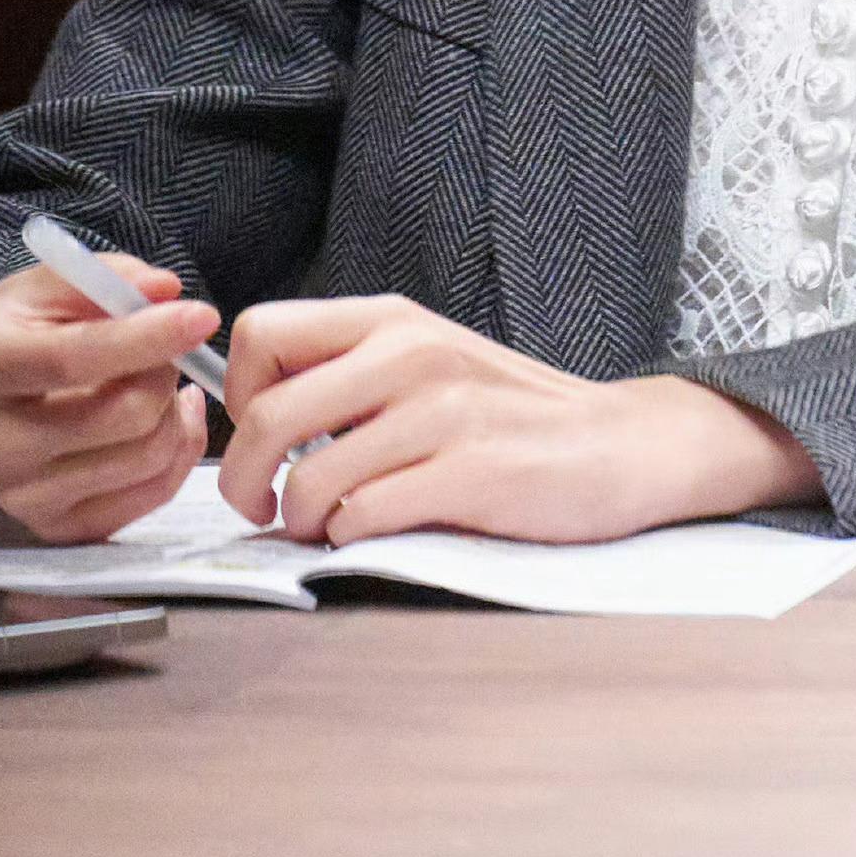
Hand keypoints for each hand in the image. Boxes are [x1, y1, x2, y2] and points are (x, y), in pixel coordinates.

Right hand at [0, 253, 220, 542]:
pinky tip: (166, 419)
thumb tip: (166, 289)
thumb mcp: (51, 283)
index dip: (146, 338)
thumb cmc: (23, 326)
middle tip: (170, 350)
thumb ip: (108, 275)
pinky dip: (179, 451)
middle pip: (122, 415)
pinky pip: (152, 495)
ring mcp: (22, 494)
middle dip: (165, 372)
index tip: (201, 316)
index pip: (74, 359)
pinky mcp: (55, 527)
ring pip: (146, 456)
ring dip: (174, 411)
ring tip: (161, 383)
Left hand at [217, 295, 823, 545]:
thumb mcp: (425, 359)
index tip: (260, 430)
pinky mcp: (470, 474)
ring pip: (308, 478)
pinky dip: (352, 536)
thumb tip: (253, 405)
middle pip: (265, 414)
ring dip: (299, 519)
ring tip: (324, 523)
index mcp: (390, 320)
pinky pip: (364, 515)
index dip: (238, 393)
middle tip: (261, 505)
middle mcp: (410, 352)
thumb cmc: (507, 411)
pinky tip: (374, 529)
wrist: (617, 443)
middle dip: (243, 478)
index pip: (259, 334)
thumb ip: (350, 369)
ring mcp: (442, 412)